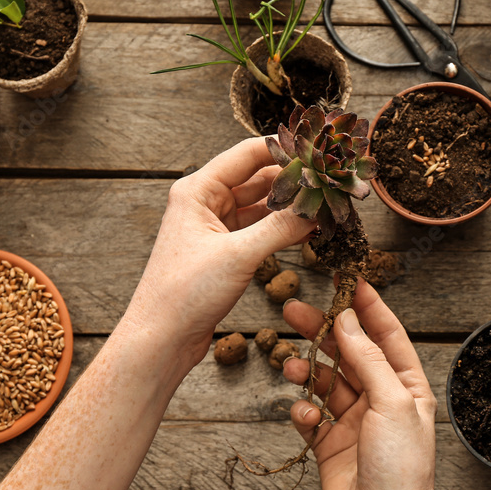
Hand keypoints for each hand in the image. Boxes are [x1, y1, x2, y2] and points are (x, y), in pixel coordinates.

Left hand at [126, 136, 315, 371]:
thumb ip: (280, 228)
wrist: (161, 339)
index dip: (284, 150)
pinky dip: (282, 230)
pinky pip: (259, 231)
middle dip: (293, 182)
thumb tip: (315, 208)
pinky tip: (308, 232)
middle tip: (329, 184)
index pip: (248, 154)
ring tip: (325, 208)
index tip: (318, 152)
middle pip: (258, 179)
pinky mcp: (223, 251)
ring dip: (290, 208)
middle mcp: (205, 203)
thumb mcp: (238, 256)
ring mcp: (214, 227)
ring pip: (261, 207)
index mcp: (198, 190)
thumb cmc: (183, 293)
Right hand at [282, 280, 448, 489]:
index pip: (386, 334)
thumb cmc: (400, 466)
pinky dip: (303, 411)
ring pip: (324, 381)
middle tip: (293, 309)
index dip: (367, 306)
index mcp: (407, 385)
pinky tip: (303, 415)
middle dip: (321, 331)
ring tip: (289, 365)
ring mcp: (354, 420)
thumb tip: (347, 319)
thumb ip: (367, 358)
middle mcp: (381, 398)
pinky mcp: (330, 442)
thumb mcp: (392, 401)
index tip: (346, 279)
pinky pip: (310, 415)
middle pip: (347, 352)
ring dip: (306, 370)